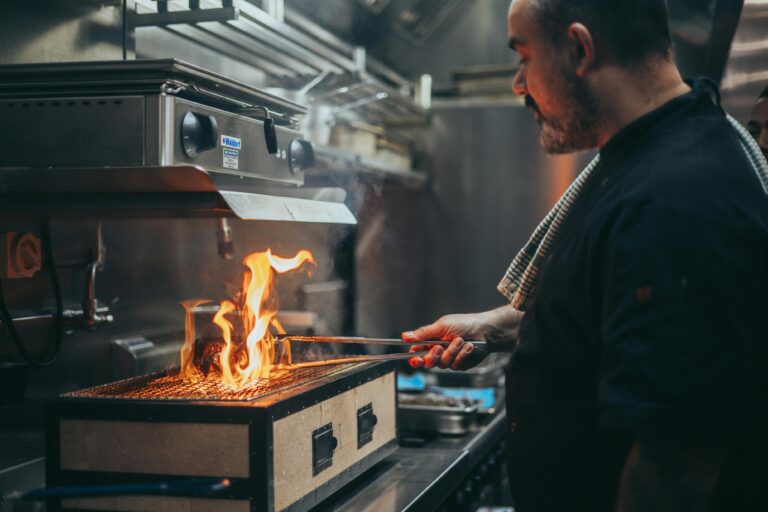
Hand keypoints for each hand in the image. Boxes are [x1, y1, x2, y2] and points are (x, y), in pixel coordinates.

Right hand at [402, 306, 522, 370]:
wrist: (485, 330)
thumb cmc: (464, 324)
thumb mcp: (442, 326)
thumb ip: (424, 333)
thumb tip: (405, 336)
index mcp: (431, 341)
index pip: (417, 353)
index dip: (414, 358)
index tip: (415, 359)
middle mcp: (439, 351)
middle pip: (428, 363)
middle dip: (433, 356)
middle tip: (439, 347)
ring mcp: (449, 359)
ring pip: (443, 364)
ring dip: (452, 352)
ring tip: (460, 340)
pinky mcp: (460, 364)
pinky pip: (456, 365)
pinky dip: (462, 355)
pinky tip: (468, 347)